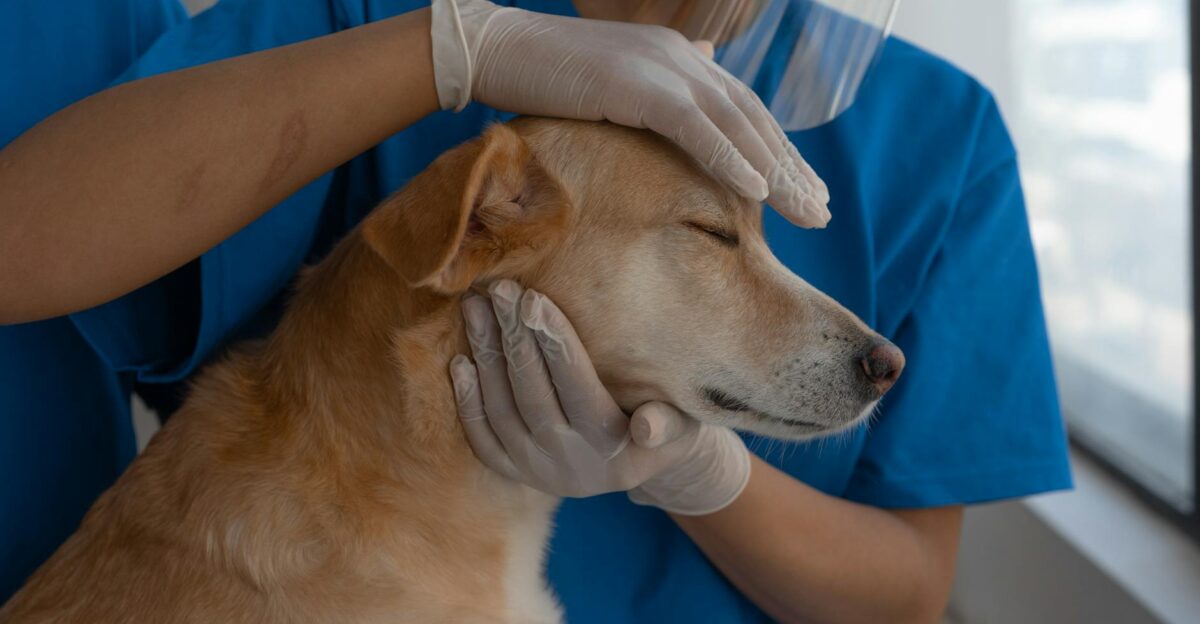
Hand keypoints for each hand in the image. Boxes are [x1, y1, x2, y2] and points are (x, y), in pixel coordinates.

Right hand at [430, 0, 829, 227]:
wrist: (496, 50)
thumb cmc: (544, 78)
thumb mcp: (612, 90)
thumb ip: (654, 101)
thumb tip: (686, 111)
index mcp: (680, 60)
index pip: (744, 111)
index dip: (778, 152)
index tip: (803, 191)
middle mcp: (683, 60)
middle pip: (753, 120)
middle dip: (791, 169)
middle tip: (820, 213)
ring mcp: (665, 69)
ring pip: (738, 127)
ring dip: (777, 173)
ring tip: (808, 213)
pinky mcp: (640, 86)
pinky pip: (698, 130)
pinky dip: (733, 161)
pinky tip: (761, 193)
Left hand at [449, 280, 750, 514]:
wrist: (641, 466)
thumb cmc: (668, 428)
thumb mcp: (684, 428)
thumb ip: (669, 423)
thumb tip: (648, 426)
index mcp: (613, 450)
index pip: (579, 388)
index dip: (555, 344)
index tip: (534, 299)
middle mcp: (570, 466)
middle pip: (533, 395)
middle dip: (514, 338)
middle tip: (498, 290)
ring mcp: (538, 473)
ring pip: (502, 412)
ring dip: (486, 357)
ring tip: (476, 308)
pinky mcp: (516, 474)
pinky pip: (483, 438)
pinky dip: (469, 401)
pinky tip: (460, 361)